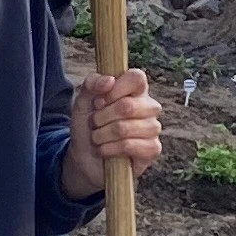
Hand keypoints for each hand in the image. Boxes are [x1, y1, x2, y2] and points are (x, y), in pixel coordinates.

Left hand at [61, 69, 161, 201]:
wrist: (85, 158)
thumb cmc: (89, 127)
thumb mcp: (83, 102)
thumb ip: (92, 84)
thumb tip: (109, 80)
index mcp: (135, 91)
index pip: (137, 77)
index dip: (116, 89)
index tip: (99, 101)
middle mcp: (148, 107)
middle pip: (128, 106)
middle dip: (102, 118)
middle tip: (95, 124)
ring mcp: (153, 128)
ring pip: (125, 128)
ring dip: (102, 135)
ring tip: (97, 138)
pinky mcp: (153, 149)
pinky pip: (130, 146)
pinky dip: (109, 149)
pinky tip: (104, 150)